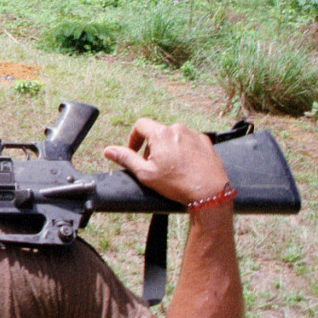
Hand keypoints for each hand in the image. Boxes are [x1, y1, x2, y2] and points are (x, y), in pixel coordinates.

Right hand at [103, 118, 228, 204]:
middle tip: (153, 165)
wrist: (209, 192)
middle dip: (152, 147)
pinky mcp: (206, 142)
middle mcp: (178, 129)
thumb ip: (126, 158)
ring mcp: (194, 135)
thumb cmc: (176, 184)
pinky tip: (185, 166)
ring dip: (168, 148)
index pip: (140, 125)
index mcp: (161, 134)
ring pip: (174, 137)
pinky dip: (184, 150)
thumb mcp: (145, 173)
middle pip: (158, 132)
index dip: (134, 138)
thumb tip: (108, 150)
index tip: (135, 152)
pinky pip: (190, 142)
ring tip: (171, 168)